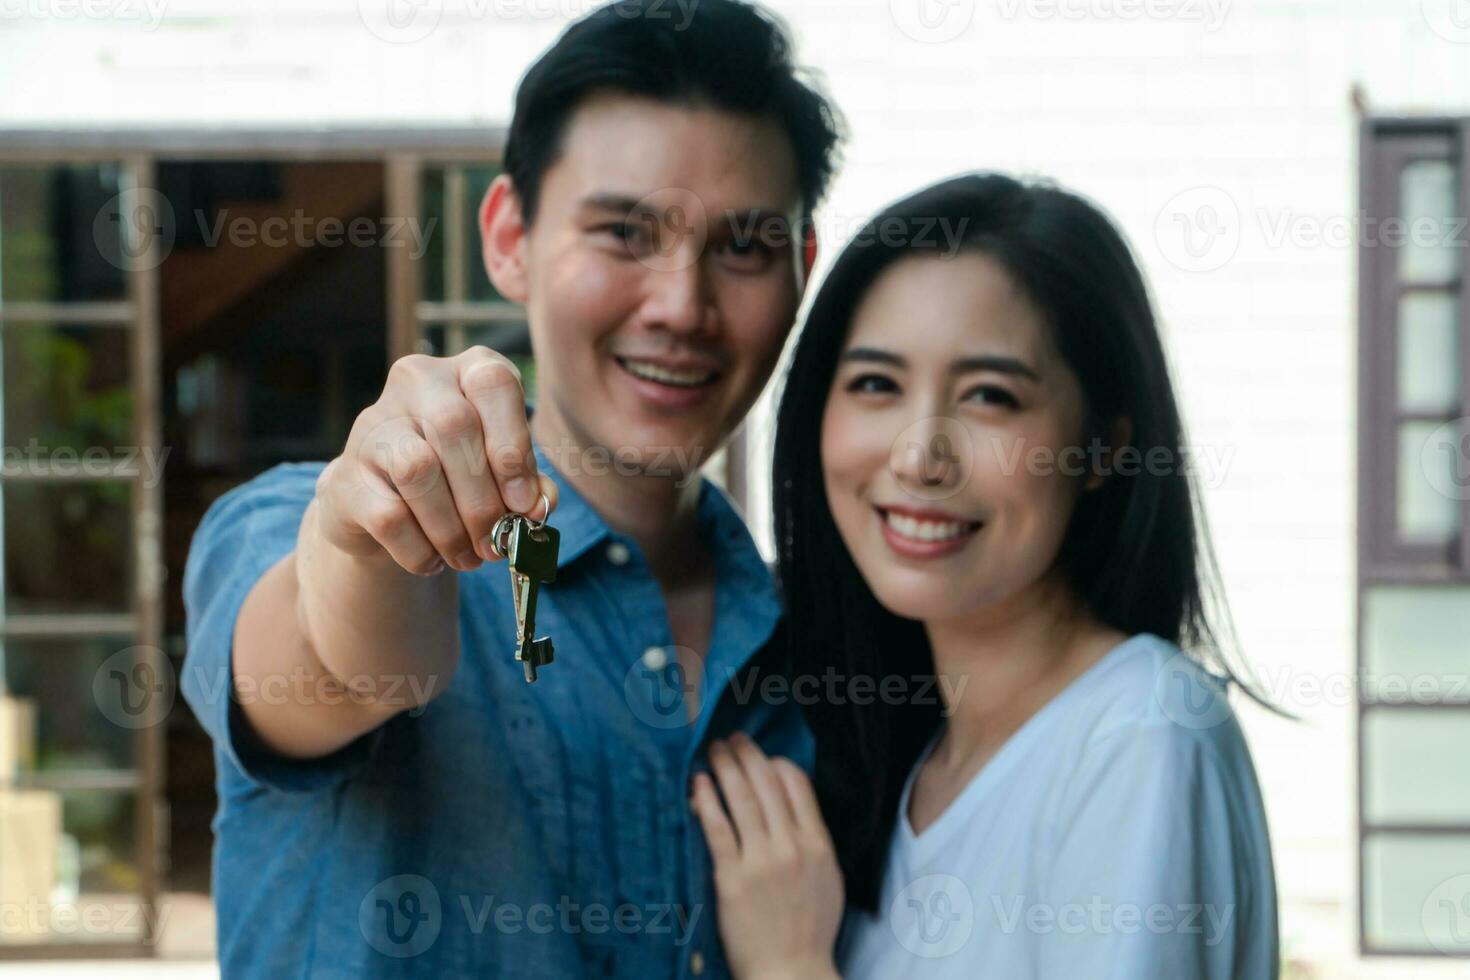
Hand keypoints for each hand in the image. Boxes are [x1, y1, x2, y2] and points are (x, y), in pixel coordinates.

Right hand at [314, 347, 557, 575]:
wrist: (384, 511)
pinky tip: (432, 560)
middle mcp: (416, 382)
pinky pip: (388, 514)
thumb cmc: (460, 482)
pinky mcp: (345, 475)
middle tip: (497, 543)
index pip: (493, 383)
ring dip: (452, 528)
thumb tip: (539, 505)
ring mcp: (373, 424)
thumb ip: (529, 486)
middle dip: (484, 498)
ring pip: (418, 468)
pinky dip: (420, 550)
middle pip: (455, 426)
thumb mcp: (502, 476)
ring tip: (468, 557)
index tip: (525, 503)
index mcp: (465, 371)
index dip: (513, 445)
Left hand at [691, 732, 843, 979]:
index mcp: (818, 844)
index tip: (762, 756)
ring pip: (741, 798)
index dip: (776, 762)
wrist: (791, 970)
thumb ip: (814, 840)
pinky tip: (698, 782)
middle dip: (747, 754)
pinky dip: (707, 800)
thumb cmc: (810, 929)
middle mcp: (791, 845)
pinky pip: (717, 828)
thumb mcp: (827, 877)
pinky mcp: (732, 877)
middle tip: (732, 739)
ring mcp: (761, 860)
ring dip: (725, 767)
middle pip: (766, 783)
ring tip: (714, 749)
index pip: (797, 784)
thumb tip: (795, 808)